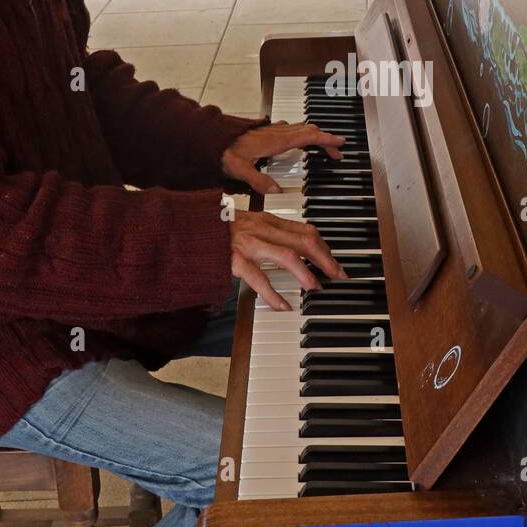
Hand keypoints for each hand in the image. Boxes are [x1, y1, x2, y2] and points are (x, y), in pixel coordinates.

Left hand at [220, 121, 344, 194]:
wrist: (208, 138)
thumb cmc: (222, 152)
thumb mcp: (240, 169)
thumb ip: (259, 181)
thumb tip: (277, 192)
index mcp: (275, 141)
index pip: (308, 137)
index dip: (326, 140)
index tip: (340, 144)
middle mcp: (276, 132)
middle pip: (308, 131)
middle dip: (325, 141)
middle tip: (336, 153)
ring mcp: (271, 130)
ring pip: (300, 128)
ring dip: (314, 137)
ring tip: (323, 148)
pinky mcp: (265, 131)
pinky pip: (290, 129)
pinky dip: (301, 134)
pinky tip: (297, 141)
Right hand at [230, 209, 344, 310]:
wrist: (189, 228)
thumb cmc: (219, 229)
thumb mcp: (250, 222)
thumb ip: (271, 231)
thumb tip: (296, 243)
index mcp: (268, 220)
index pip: (305, 230)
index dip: (324, 247)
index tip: (334, 262)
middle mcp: (262, 229)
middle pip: (303, 240)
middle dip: (325, 259)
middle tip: (337, 276)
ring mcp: (248, 244)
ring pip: (286, 255)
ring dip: (305, 273)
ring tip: (315, 288)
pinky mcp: (234, 260)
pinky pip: (258, 277)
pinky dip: (273, 293)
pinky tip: (283, 306)